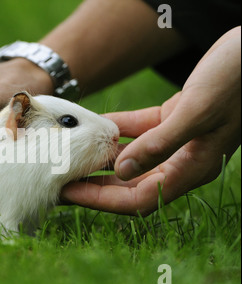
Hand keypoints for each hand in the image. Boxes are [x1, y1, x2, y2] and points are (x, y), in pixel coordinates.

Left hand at [61, 26, 240, 215]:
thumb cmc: (235, 81)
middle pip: (129, 185)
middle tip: (61, 179)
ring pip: (131, 158)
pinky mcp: (173, 118)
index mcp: (192, 169)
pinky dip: (117, 129)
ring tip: (70, 157)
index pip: (138, 199)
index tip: (69, 192)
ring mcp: (177, 140)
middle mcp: (182, 160)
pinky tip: (94, 126)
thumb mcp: (197, 113)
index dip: (101, 200)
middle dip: (95, 185)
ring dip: (102, 159)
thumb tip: (122, 171)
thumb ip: (159, 144)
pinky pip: (137, 129)